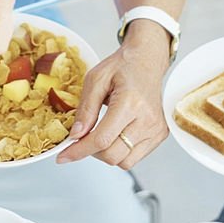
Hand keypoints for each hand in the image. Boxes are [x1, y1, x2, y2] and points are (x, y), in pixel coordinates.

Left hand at [55, 21, 170, 168]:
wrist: (147, 60)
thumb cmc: (123, 66)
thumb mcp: (96, 79)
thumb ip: (85, 109)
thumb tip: (75, 136)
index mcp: (131, 102)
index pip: (102, 139)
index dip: (79, 151)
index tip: (63, 156)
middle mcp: (148, 118)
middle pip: (112, 155)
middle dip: (91, 151)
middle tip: (83, 138)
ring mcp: (156, 129)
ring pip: (124, 162)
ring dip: (107, 154)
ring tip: (103, 134)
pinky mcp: (160, 134)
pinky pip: (135, 158)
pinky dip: (121, 152)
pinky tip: (117, 134)